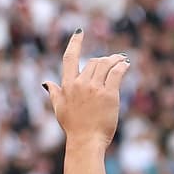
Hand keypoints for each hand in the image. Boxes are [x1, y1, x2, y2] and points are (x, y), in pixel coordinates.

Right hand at [43, 31, 129, 149]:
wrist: (86, 141)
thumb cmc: (73, 128)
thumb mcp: (59, 108)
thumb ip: (54, 93)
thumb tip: (46, 83)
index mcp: (67, 85)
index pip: (69, 58)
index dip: (75, 43)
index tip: (79, 32)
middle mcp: (80, 84)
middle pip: (93, 61)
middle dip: (104, 59)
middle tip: (114, 60)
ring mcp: (95, 88)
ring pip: (105, 65)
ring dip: (115, 60)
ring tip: (122, 60)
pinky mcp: (109, 94)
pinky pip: (116, 73)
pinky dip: (122, 67)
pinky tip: (126, 65)